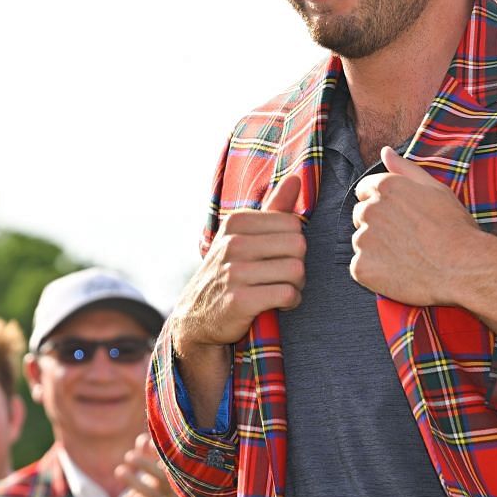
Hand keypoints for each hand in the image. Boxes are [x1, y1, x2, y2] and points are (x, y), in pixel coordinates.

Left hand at [114, 434, 181, 496]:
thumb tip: (144, 438)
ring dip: (136, 482)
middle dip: (146, 465)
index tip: (146, 441)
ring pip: (153, 495)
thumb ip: (149, 459)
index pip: (169, 463)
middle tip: (129, 456)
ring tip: (120, 471)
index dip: (160, 451)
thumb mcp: (154, 479)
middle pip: (163, 477)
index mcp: (170, 480)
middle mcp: (170, 493)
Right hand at [172, 174, 305, 351]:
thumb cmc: (229, 273)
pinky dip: (290, 302)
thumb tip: (296, 178)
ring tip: (281, 289)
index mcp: (236, 223)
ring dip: (296, 285)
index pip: (293, 224)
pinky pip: (287, 294)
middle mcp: (233, 244)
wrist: (197, 318)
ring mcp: (234, 272)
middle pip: (298, 246)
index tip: (278, 257)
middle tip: (283, 276)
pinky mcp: (240, 300)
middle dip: (298, 265)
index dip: (293, 244)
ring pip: (296, 270)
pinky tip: (279, 305)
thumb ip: (273, 208)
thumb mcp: (244, 237)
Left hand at [350, 149, 496, 332]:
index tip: (399, 218)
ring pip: (361, 243)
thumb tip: (385, 151)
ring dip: (376, 250)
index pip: (364, 190)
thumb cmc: (454, 228)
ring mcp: (363, 240)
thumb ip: (405, 169)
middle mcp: (369, 210)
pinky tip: (399, 273)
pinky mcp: (362, 267)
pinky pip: (361, 268)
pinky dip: (375, 272)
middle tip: (406, 240)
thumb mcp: (435, 189)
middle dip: (377, 225)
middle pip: (361, 216)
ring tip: (406, 257)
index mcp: (385, 187)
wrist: (463, 268)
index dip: (382, 204)